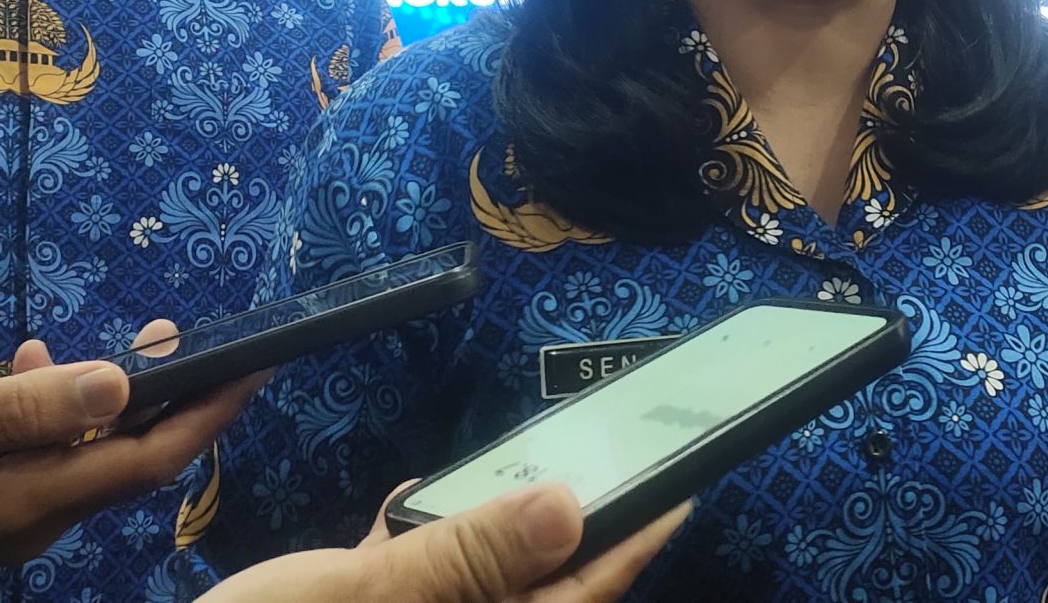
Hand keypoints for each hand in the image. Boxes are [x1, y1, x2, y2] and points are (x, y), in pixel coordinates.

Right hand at [0, 324, 261, 598]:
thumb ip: (21, 406)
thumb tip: (120, 387)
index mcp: (23, 506)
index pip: (148, 461)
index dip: (214, 413)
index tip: (263, 364)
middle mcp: (24, 524)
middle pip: (128, 461)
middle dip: (177, 399)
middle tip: (203, 334)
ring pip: (82, 457)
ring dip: (112, 400)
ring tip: (138, 339)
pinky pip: (37, 461)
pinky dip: (52, 412)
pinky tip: (32, 364)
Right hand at [202, 483, 688, 602]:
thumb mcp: (361, 599)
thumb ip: (465, 556)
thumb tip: (568, 509)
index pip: (583, 596)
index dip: (636, 538)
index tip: (685, 481)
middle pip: (540, 594)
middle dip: (574, 532)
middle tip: (618, 459)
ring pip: (482, 592)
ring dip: (500, 534)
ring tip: (531, 465)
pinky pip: (421, 593)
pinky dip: (426, 550)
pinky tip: (406, 507)